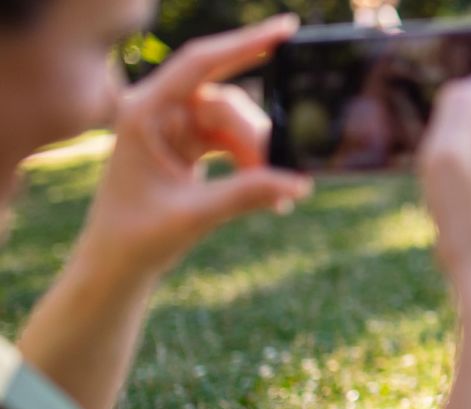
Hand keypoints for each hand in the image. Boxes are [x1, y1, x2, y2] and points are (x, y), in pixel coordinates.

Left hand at [77, 15, 312, 283]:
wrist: (117, 263)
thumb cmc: (137, 237)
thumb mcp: (194, 215)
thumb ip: (247, 194)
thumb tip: (299, 182)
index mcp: (143, 112)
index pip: (199, 62)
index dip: (244, 43)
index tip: (287, 29)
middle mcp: (157, 111)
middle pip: (226, 102)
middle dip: (257, 138)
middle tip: (280, 176)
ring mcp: (174, 127)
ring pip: (235, 123)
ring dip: (258, 156)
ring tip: (273, 197)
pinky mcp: (188, 145)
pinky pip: (233, 142)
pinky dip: (253, 165)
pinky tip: (269, 194)